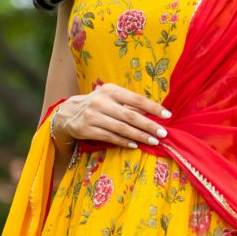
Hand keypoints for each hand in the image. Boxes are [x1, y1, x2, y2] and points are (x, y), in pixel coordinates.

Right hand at [54, 82, 169, 148]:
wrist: (68, 112)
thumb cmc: (97, 104)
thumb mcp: (111, 98)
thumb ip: (130, 105)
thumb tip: (154, 114)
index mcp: (110, 90)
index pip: (136, 99)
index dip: (153, 107)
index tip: (168, 115)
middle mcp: (101, 102)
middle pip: (130, 116)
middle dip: (149, 125)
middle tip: (163, 133)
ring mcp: (92, 116)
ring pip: (121, 128)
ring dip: (139, 136)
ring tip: (153, 141)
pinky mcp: (86, 129)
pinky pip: (109, 137)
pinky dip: (124, 142)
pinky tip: (135, 145)